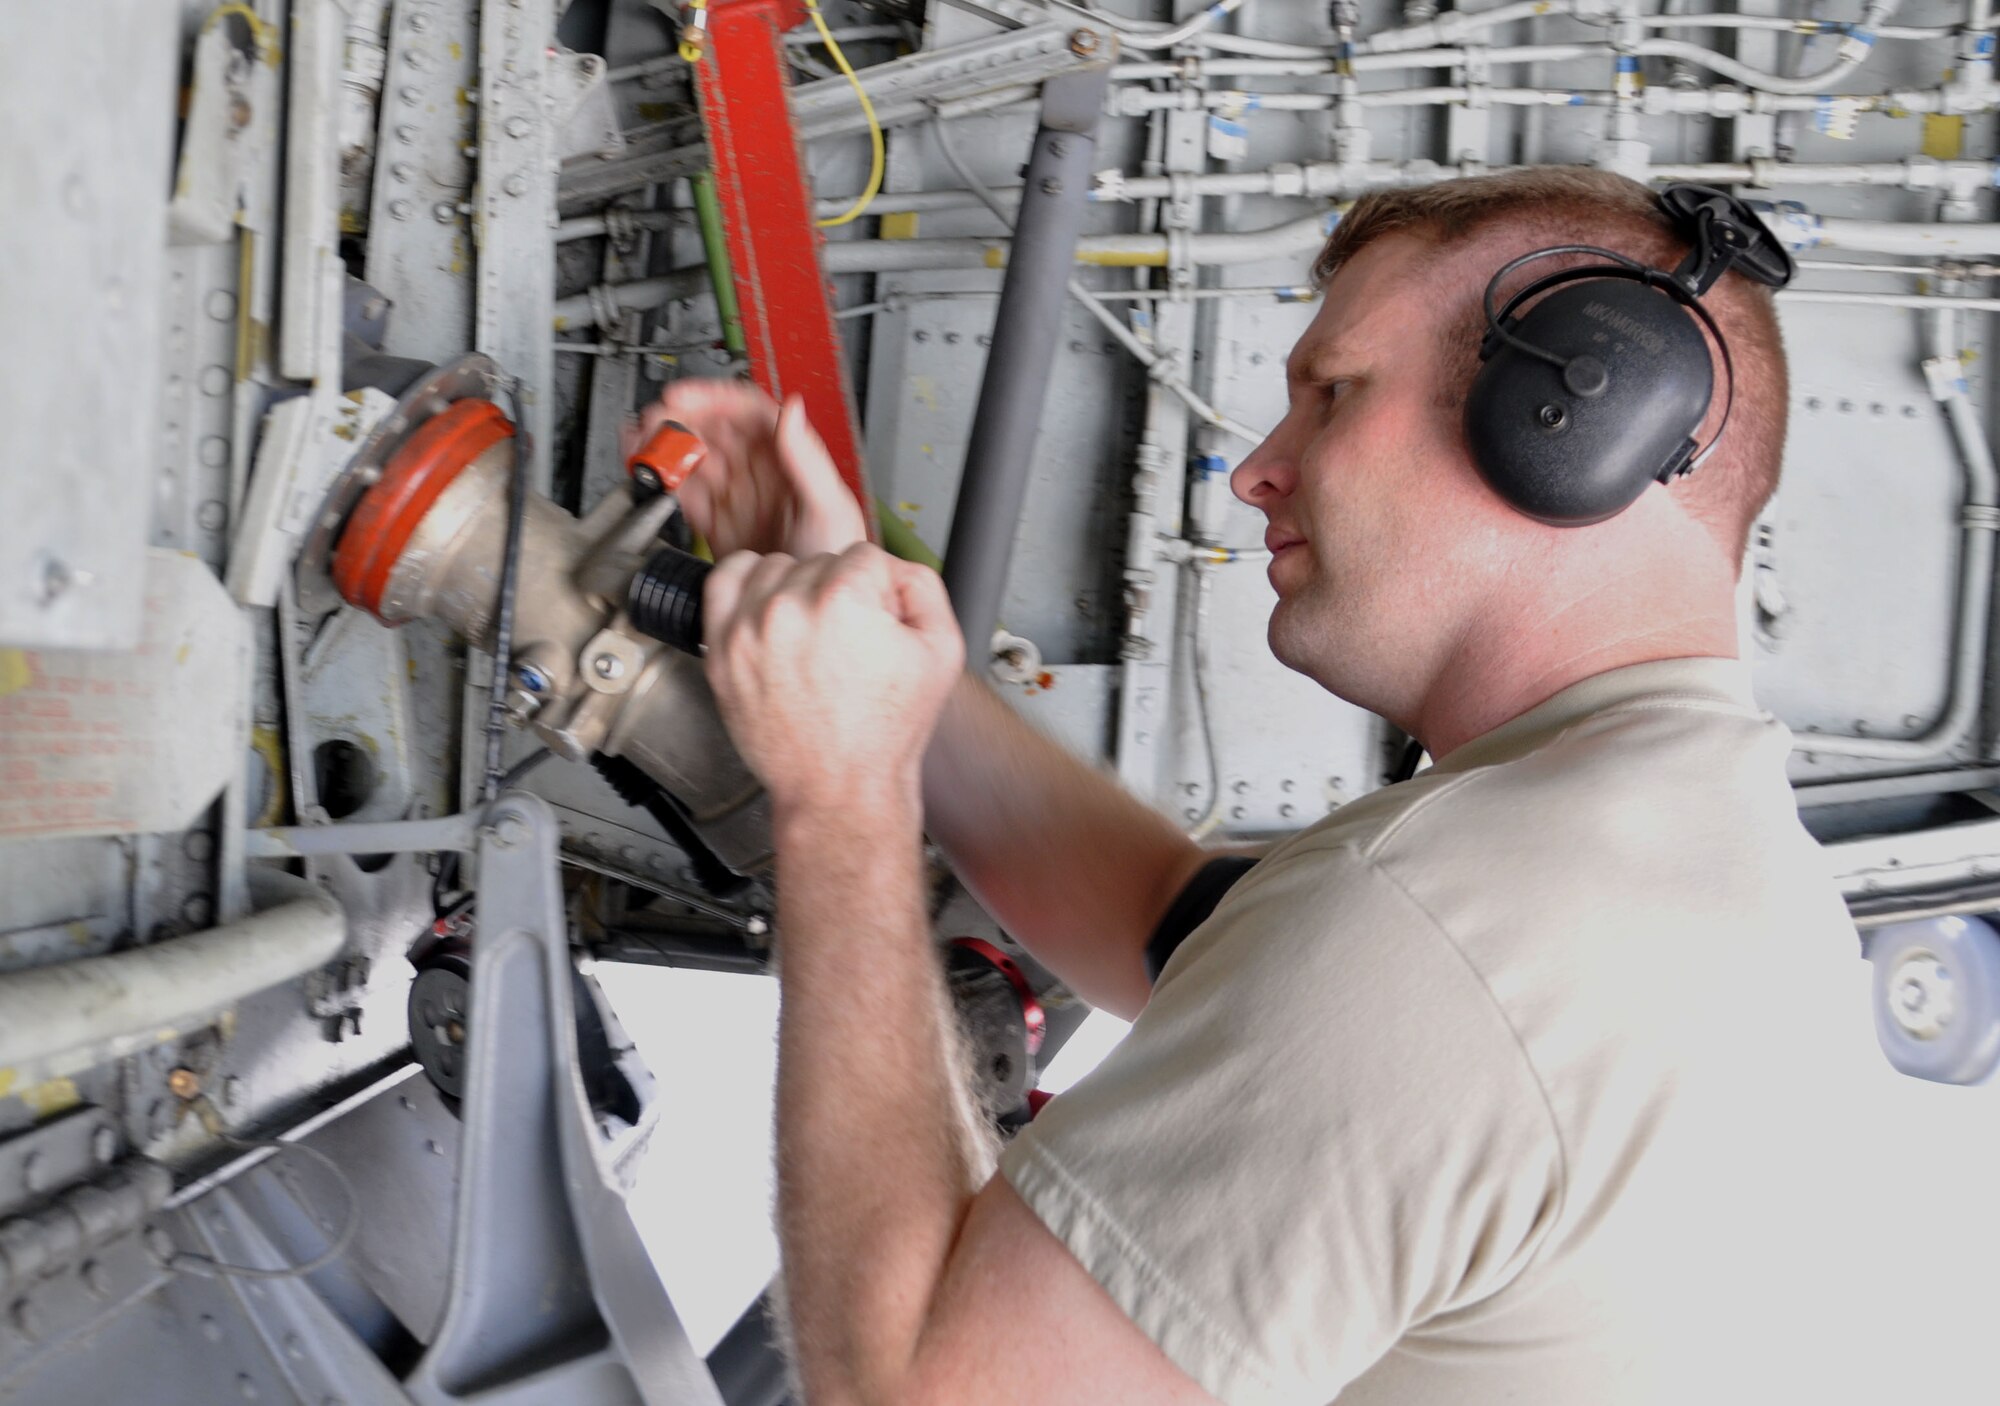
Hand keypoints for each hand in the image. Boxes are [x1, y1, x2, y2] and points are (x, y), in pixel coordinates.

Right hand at [629, 380, 867, 558]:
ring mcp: (734, 497)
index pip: (745, 413)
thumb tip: (791, 410)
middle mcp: (757, 473)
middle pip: (711, 430)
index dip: (711, 399)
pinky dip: (659, 478)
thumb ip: (808, 459)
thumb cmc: (835, 561)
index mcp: (786, 460)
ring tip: (639, 444)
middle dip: (679, 420)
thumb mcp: (830, 508)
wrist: (810, 618)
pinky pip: (682, 492)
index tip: (681, 398)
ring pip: (692, 457)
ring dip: (663, 446)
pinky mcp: (714, 525)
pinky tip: (642, 467)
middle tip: (653, 425)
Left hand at [704, 544, 963, 814]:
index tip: (880, 622)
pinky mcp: (721, 649)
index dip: (881, 590)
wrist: (839, 787)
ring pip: (774, 566)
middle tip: (851, 639)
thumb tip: (895, 569)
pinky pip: (722, 584)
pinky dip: (745, 586)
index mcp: (842, 600)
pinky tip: (766, 607)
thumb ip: (924, 587)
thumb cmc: (883, 732)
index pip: (865, 557)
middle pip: (821, 561)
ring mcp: (747, 628)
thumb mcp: (942, 652)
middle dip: (841, 593)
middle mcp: (788, 607)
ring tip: (812, 629)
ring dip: (795, 588)